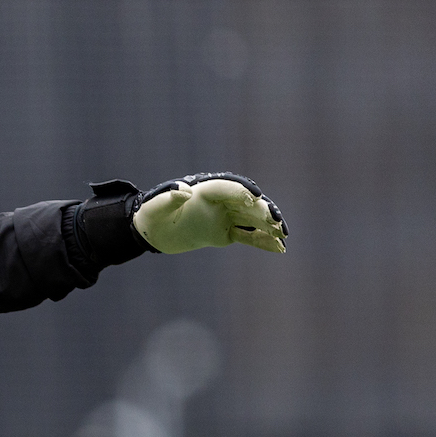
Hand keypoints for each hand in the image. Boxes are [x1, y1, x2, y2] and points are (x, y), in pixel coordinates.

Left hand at [133, 173, 287, 253]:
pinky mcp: (224, 232)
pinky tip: (279, 248)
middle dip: (263, 211)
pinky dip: (262, 241)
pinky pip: (247, 236)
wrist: (152, 230)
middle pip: (247, 204)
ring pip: (252, 219)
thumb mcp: (156, 206)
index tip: (257, 198)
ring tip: (284, 236)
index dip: (243, 192)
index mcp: (206, 190)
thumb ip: (169, 198)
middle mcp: (220, 202)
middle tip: (276, 221)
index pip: (230, 188)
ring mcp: (225, 217)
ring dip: (268, 226)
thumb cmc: (152, 213)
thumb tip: (182, 190)